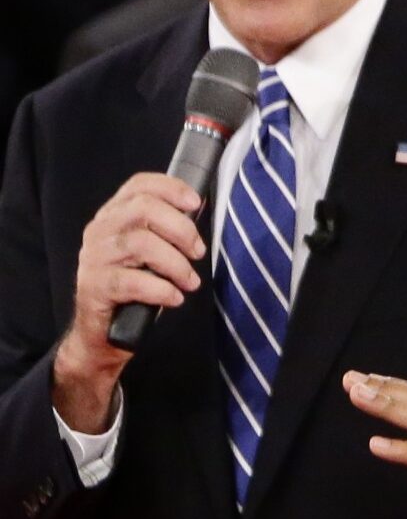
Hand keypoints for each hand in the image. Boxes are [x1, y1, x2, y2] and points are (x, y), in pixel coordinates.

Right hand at [54, 173, 204, 432]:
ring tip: (190, 281)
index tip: (197, 204)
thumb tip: (198, 212)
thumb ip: (167, 230)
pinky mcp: (94, 286)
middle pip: (144, 209)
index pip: (139, 185)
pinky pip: (133, 282)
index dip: (171, 189)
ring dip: (176, 264)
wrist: (104, 333)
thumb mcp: (152, 253)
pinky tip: (175, 297)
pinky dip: (162, 289)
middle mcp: (100, 230)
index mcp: (114, 215)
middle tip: (199, 252)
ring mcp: (94, 258)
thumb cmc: (136, 287)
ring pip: (141, 244)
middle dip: (181, 229)